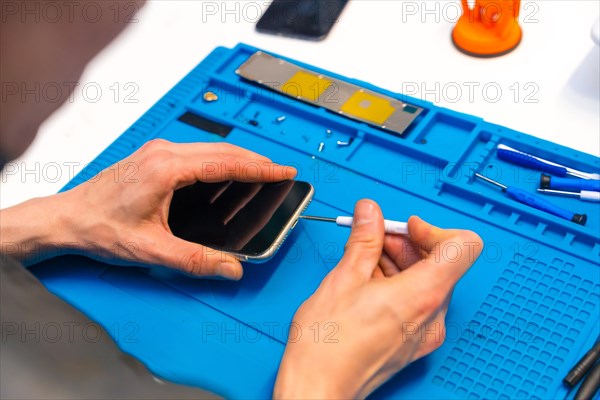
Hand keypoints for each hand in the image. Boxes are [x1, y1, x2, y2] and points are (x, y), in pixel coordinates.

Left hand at [0, 139, 294, 279]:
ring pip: (210, 149)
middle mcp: (163, 153)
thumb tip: (230, 268)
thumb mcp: (151, 250)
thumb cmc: (100, 228)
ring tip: (261, 171)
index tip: (282, 171)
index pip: (226, 163)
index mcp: (167, 169)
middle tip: (280, 172)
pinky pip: (198, 153)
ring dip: (238, 158)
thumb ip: (195, 260)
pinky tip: (227, 171)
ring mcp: (157, 152)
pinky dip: (220, 160)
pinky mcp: (154, 158)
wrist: (67, 218)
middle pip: (222, 150)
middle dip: (255, 160)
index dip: (259, 169)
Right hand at [273, 200, 482, 398]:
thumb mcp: (343, 278)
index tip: (405, 228)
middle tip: (372, 239)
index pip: (463, 246)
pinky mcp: (415, 342)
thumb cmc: (326, 345)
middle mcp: (433, 315)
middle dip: (407, 244)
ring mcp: (426, 332)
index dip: (434, 228)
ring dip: (399, 263)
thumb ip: (363, 239)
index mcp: (423, 294)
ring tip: (363, 264)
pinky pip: (418, 302)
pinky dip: (398, 285)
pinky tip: (366, 285)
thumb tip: (370, 212)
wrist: (318, 388)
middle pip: (441, 261)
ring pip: (428, 281)